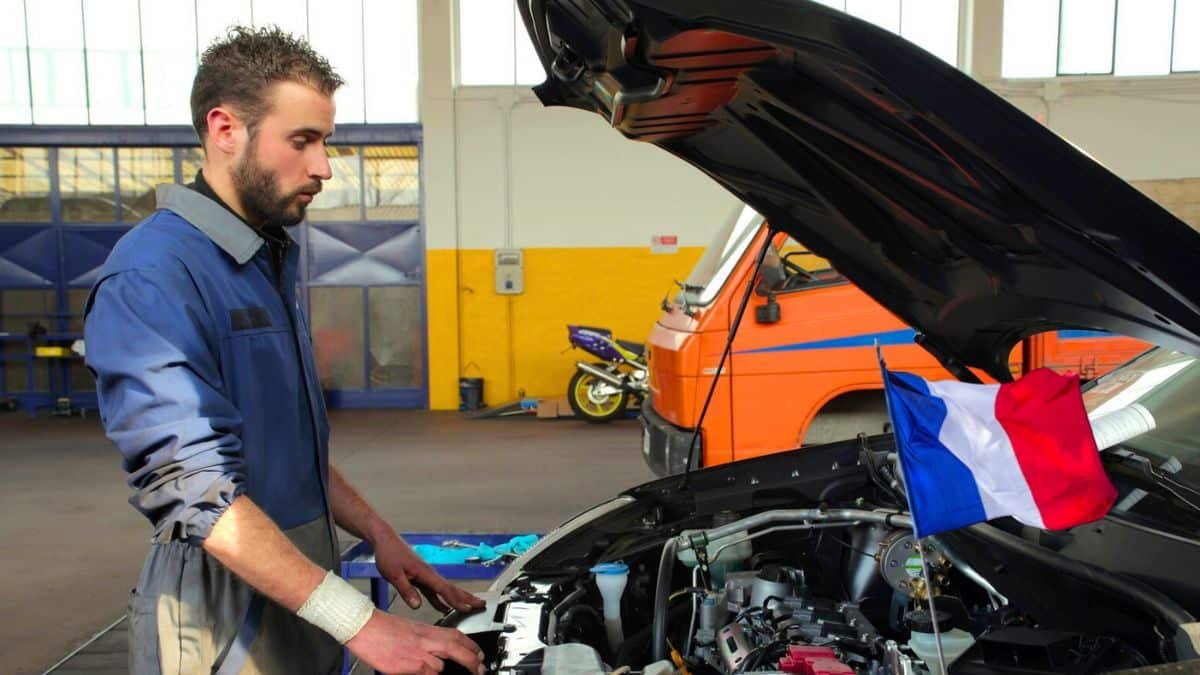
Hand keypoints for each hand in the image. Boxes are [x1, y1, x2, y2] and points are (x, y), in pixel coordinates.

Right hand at [347, 610, 483, 674]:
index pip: (455, 635)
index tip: (479, 653)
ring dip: (445, 672)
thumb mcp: (409, 631)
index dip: (471, 645)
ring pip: (441, 666)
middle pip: (456, 647)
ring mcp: (417, 652)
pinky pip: (427, 673)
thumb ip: (424, 641)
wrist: (364, 626)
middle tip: (480, 668)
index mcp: (426, 629)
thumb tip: (434, 655)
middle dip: (472, 659)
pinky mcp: (408, 664)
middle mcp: (425, 639)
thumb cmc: (382, 629)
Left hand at [374, 536, 485, 612]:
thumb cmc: (389, 554)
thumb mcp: (393, 574)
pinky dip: (442, 599)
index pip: (444, 589)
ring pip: (445, 589)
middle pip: (452, 588)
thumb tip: (417, 605)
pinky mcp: (420, 577)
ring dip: (458, 598)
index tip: (467, 608)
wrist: (385, 540)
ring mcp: (426, 576)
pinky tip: (443, 608)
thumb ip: (406, 590)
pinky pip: (435, 591)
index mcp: (425, 573)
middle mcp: (429, 574)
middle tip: (481, 605)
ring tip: (469, 607)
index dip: (456, 600)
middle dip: (467, 597)